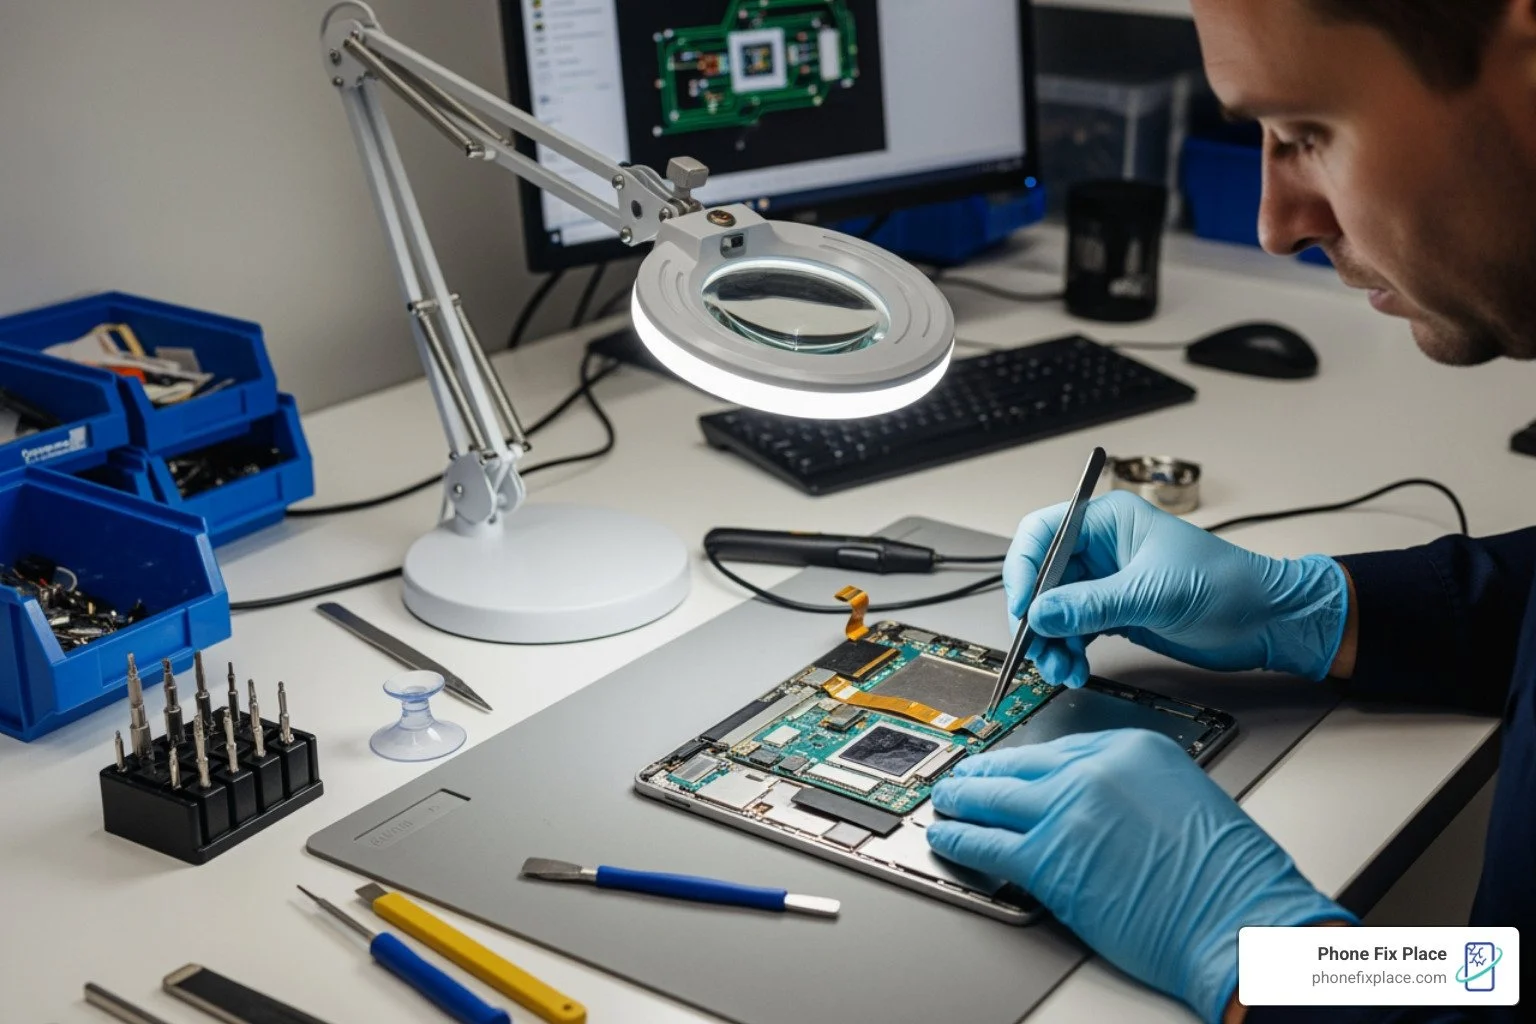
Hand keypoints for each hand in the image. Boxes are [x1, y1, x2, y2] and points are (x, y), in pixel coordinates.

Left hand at [928, 730, 1351, 1023]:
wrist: (1237, 922)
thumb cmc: (1229, 877)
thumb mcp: (1187, 799)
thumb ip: (1135, 789)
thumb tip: (1098, 804)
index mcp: (1133, 748)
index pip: (1061, 748)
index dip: (1028, 762)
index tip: (1012, 766)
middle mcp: (1094, 771)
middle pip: (1021, 765)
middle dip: (986, 773)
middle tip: (966, 776)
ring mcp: (1065, 812)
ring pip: (993, 798)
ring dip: (961, 799)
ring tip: (945, 800)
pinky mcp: (1046, 859)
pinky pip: (986, 842)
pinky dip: (958, 839)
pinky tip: (946, 837)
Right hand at [1007, 491, 1347, 686]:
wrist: (1268, 621)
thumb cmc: (1228, 585)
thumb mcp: (1154, 593)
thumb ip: (1093, 603)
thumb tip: (1041, 613)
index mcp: (1109, 520)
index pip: (1042, 534)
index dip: (1023, 570)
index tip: (1023, 608)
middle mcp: (1101, 547)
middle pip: (1041, 577)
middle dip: (1036, 617)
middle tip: (1038, 650)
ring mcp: (1105, 580)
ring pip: (1053, 609)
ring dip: (1050, 642)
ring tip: (1061, 669)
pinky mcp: (1114, 611)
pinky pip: (1073, 629)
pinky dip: (1068, 651)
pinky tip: (1075, 669)